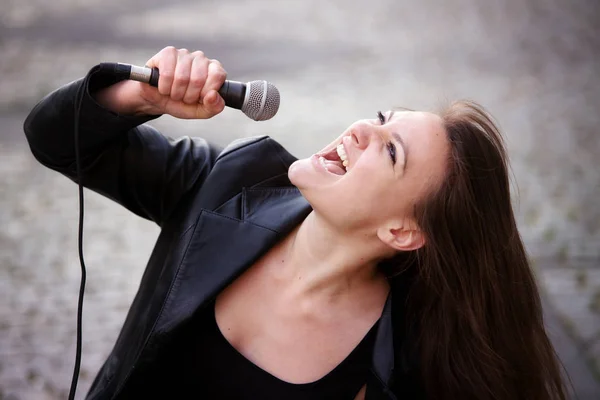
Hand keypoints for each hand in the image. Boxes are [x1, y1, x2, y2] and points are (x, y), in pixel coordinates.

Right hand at [95, 47, 226, 118]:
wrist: (152, 101)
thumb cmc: (177, 104)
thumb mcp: (196, 112)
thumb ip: (211, 107)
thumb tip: (214, 96)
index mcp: (211, 72)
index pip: (218, 75)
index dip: (208, 91)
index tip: (199, 100)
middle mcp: (199, 60)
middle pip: (200, 76)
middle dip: (189, 95)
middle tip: (182, 99)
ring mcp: (183, 55)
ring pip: (185, 73)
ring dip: (176, 91)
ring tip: (171, 93)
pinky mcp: (166, 54)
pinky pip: (169, 66)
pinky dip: (165, 82)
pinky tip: (162, 86)